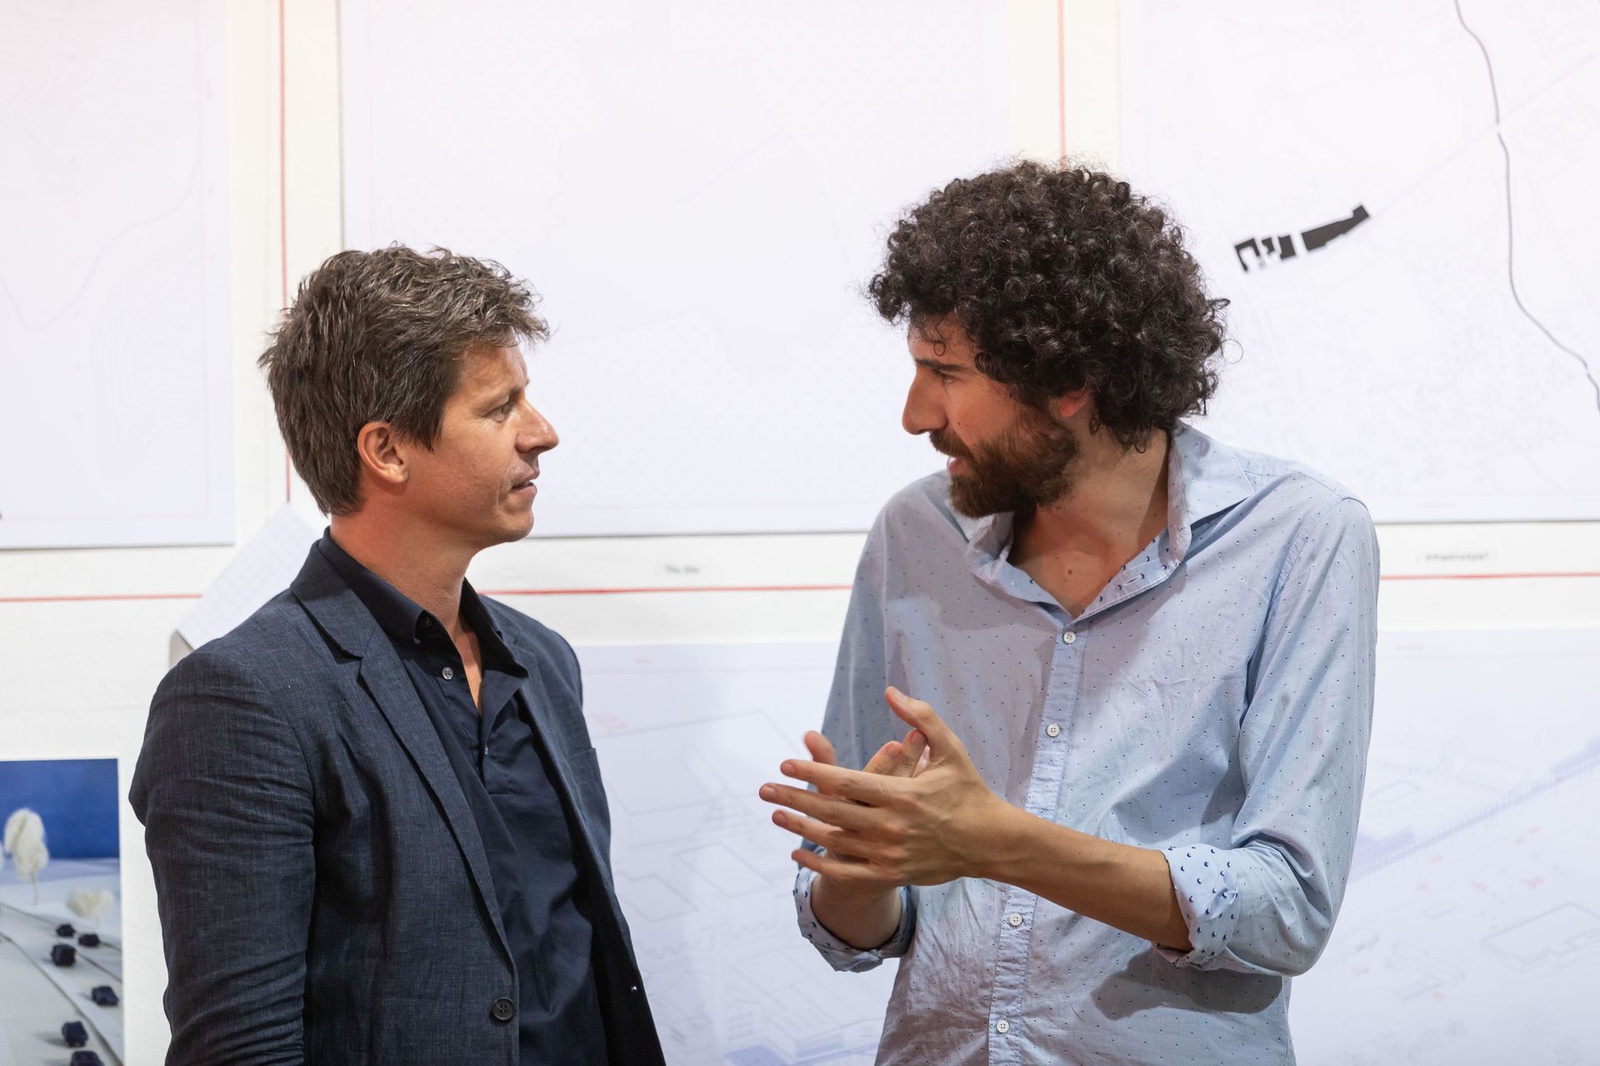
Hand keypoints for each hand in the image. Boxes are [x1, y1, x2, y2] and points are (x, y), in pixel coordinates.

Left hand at [760, 687, 1009, 886]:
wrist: (990, 842)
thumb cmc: (968, 790)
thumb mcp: (951, 748)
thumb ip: (921, 718)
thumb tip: (892, 691)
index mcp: (902, 795)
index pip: (846, 782)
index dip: (812, 773)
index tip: (785, 764)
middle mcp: (892, 827)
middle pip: (831, 812)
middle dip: (794, 798)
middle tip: (764, 788)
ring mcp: (890, 855)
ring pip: (834, 843)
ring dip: (800, 828)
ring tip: (775, 813)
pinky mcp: (892, 875)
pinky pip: (846, 873)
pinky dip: (818, 865)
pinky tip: (797, 854)